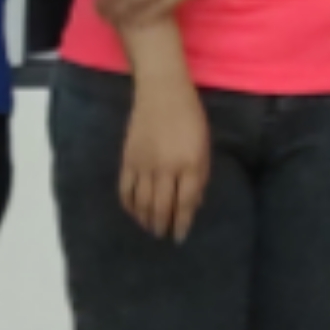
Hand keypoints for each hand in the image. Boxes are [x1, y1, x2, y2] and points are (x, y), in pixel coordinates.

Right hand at [120, 76, 213, 237]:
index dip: (182, 222)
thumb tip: (193, 204)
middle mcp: (166, 168)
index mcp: (190, 164)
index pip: (184, 203)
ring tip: (149, 227)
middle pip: (161, 206)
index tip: (180, 236)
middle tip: (163, 234)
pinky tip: (133, 211)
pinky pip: (125, 189)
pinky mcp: (127, 159)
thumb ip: (200, 176)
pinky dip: (128, 204)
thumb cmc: (190, 118)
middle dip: (162, 225)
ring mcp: (144, 164)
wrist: (161, 93)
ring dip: (145, 219)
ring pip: (141, 202)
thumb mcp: (203, 146)